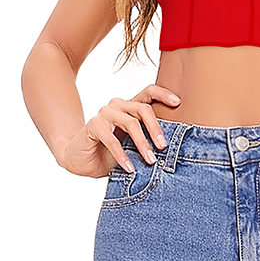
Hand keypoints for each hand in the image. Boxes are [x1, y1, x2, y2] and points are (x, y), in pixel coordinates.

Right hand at [57, 84, 181, 176]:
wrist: (81, 162)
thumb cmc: (110, 154)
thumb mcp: (133, 148)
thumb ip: (148, 142)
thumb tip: (172, 150)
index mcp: (130, 108)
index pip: (148, 92)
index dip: (163, 94)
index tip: (178, 103)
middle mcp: (117, 106)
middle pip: (143, 109)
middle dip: (156, 129)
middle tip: (163, 147)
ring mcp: (104, 114)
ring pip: (131, 123)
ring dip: (142, 143)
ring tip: (150, 161)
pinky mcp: (93, 125)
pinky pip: (112, 139)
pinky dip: (122, 155)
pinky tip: (129, 168)